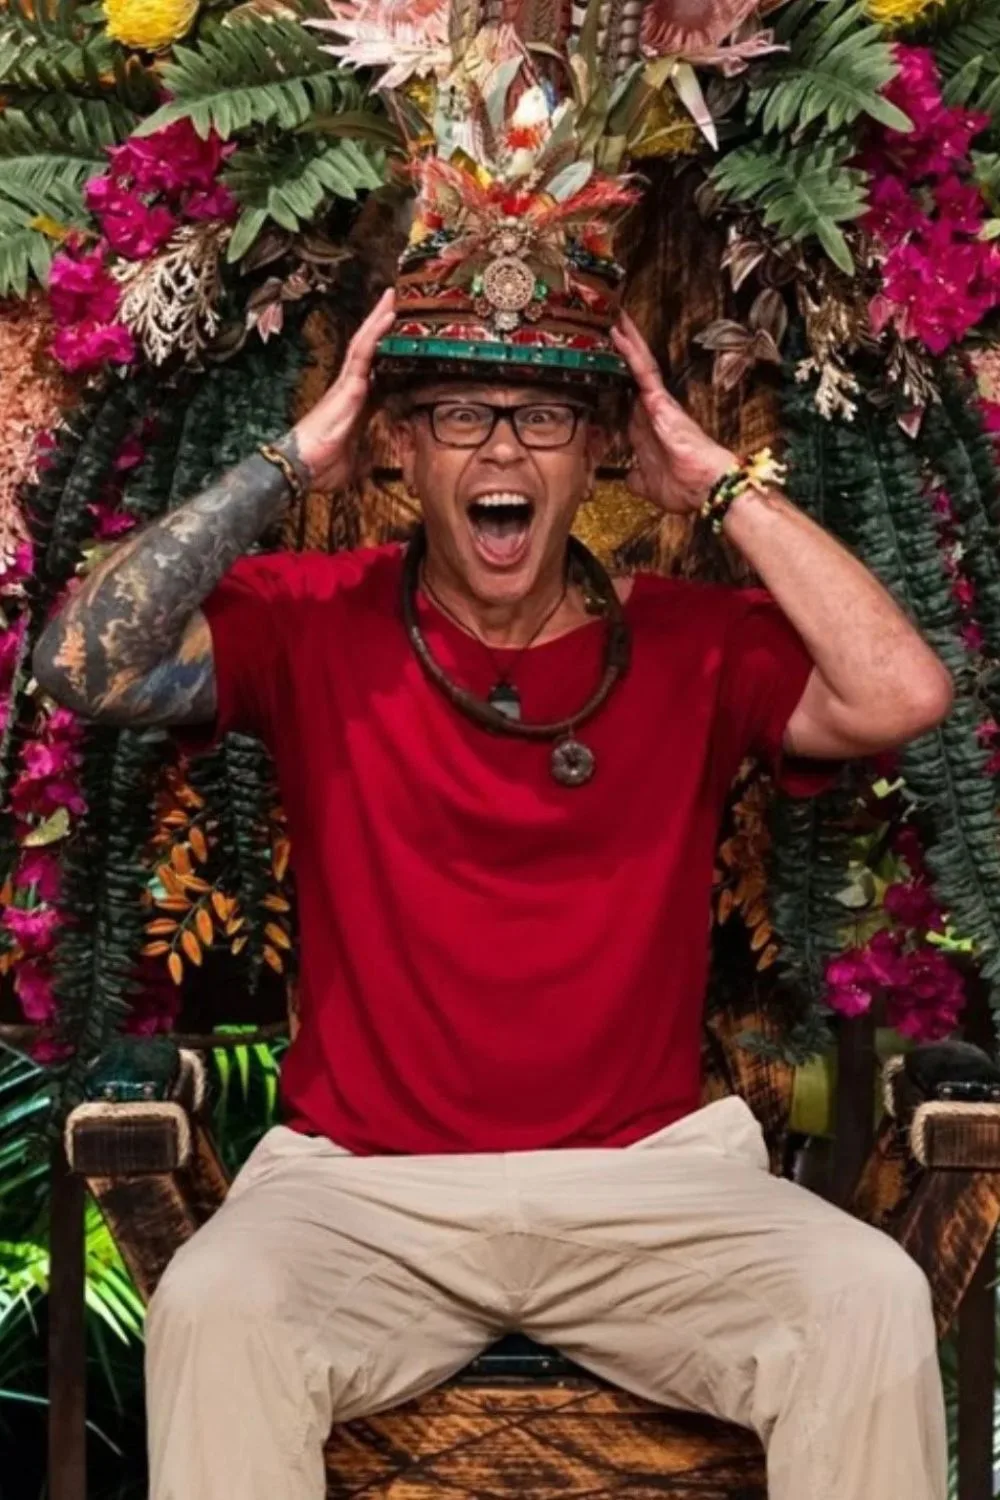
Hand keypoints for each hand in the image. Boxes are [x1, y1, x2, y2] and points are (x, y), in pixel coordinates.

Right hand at [292, 288, 396, 488]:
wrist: (303, 467)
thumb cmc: (323, 465)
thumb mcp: (357, 460)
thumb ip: (369, 453)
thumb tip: (380, 462)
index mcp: (357, 404)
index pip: (377, 371)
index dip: (387, 353)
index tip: (400, 337)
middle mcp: (352, 388)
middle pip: (369, 349)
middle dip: (381, 325)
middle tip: (396, 299)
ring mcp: (348, 384)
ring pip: (366, 344)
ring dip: (379, 319)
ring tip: (393, 297)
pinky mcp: (348, 385)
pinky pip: (363, 352)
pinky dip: (376, 333)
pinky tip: (387, 316)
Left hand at [611, 311, 736, 515]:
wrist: (706, 489)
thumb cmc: (686, 488)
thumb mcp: (648, 485)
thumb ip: (635, 478)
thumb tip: (627, 477)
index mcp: (646, 430)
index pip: (625, 398)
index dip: (614, 379)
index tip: (601, 363)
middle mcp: (651, 411)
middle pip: (631, 372)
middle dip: (620, 349)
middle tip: (606, 322)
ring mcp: (657, 402)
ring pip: (638, 363)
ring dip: (625, 339)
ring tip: (612, 314)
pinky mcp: (660, 400)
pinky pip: (643, 370)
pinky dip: (630, 351)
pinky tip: (619, 332)